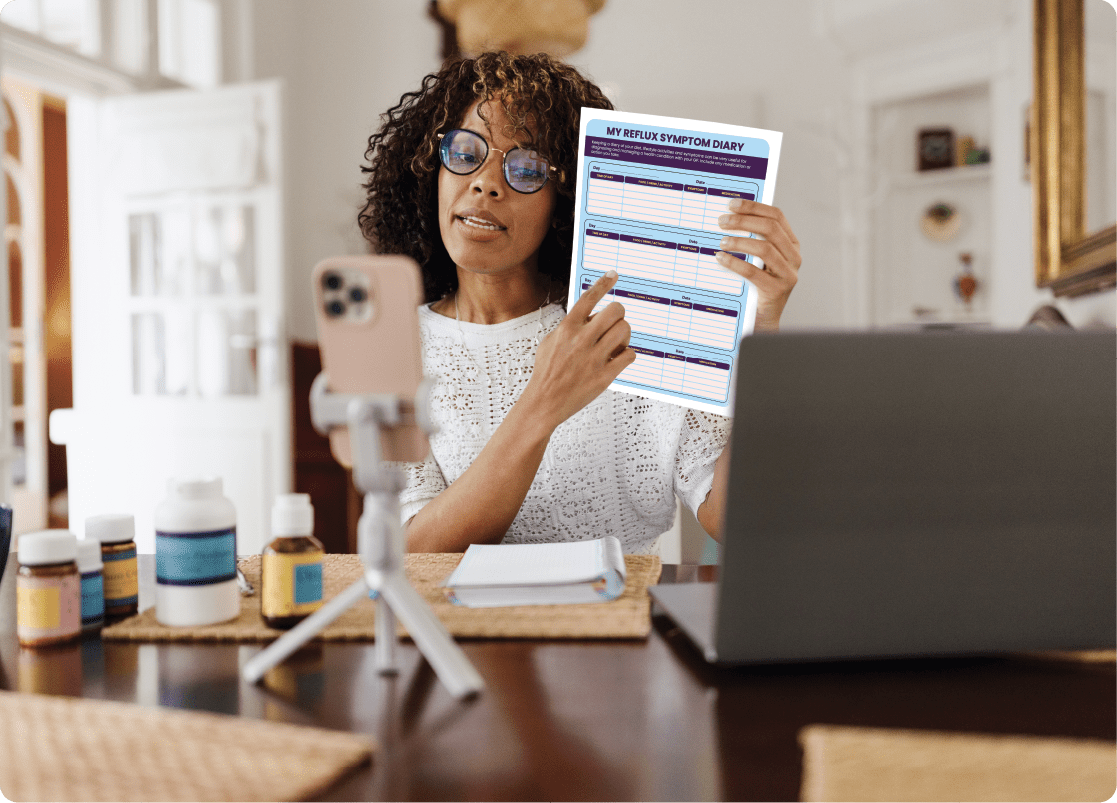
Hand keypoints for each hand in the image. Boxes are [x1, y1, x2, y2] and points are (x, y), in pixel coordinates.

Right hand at [523, 271, 634, 431]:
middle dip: (619, 314)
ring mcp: (594, 358)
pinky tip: (618, 358)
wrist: (545, 401)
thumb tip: (587, 314)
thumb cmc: (547, 372)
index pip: (588, 298)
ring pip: (625, 330)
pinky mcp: (604, 375)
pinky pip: (629, 355)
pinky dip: (627, 354)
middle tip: (615, 322)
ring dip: (624, 334)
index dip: (603, 283)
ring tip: (616, 343)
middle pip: (615, 310)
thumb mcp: (550, 341)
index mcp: (567, 328)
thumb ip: (569, 326)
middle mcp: (582, 340)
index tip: (613, 275)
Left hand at [716, 199, 800, 331]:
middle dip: (744, 221)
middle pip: (770, 229)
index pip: (776, 216)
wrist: (763, 319)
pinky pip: (753, 272)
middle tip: (722, 222)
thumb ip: (752, 241)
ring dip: (739, 242)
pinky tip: (721, 258)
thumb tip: (728, 219)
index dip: (754, 207)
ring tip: (722, 242)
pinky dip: (735, 263)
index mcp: (791, 245)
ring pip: (764, 248)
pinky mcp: (777, 290)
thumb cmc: (757, 286)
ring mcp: (788, 274)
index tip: (732, 204)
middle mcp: (793, 257)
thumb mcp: (759, 260)